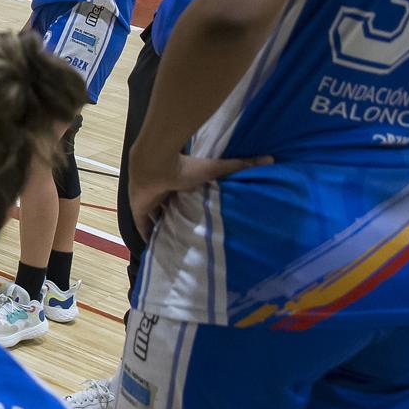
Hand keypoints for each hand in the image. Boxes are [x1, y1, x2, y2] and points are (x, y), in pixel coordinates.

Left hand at [127, 149, 270, 240]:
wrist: (155, 163)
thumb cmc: (185, 166)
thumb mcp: (216, 168)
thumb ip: (240, 165)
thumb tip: (270, 159)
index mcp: (178, 182)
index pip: (185, 196)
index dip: (191, 205)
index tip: (202, 218)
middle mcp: (164, 192)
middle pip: (170, 208)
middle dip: (177, 219)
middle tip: (189, 237)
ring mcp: (149, 201)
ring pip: (156, 218)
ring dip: (163, 229)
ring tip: (175, 246)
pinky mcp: (138, 210)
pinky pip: (143, 227)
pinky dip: (148, 237)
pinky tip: (155, 250)